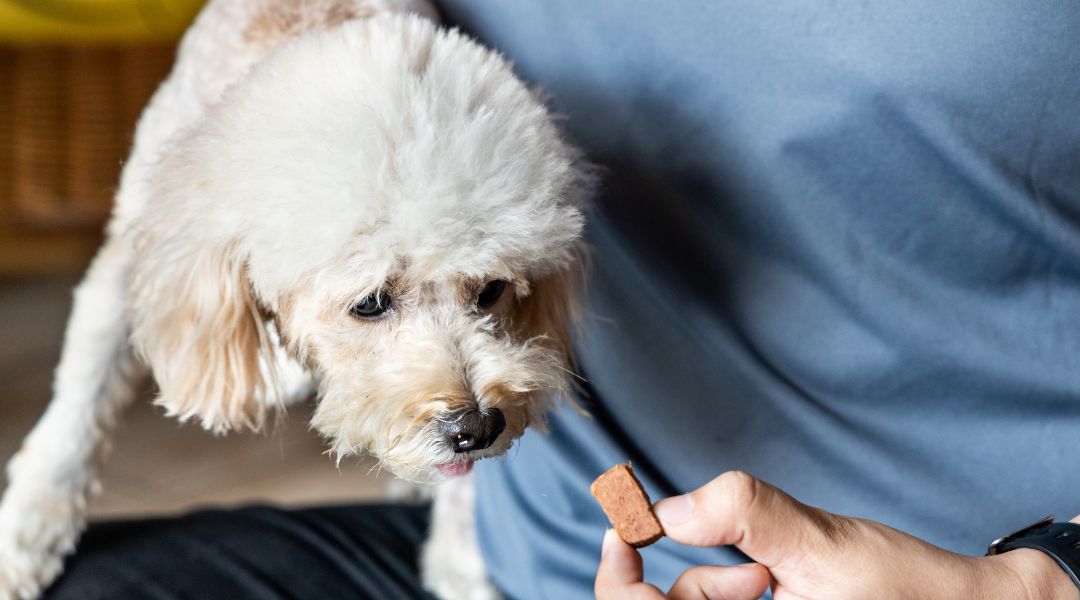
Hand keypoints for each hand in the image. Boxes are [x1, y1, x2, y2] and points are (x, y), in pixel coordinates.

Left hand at [595, 471, 1078, 599]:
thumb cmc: (904, 589)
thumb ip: (746, 514)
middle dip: (669, 581)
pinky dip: (717, 596)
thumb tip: (668, 507)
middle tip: (702, 546)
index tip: (626, 528)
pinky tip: (760, 584)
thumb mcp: (822, 545)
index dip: (617, 579)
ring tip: (762, 577)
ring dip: (703, 589)